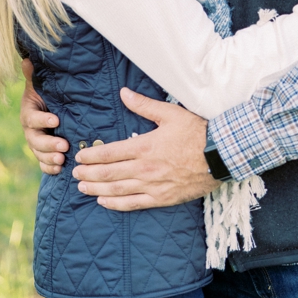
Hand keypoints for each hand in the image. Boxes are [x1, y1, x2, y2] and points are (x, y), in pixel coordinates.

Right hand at [21, 59, 67, 174]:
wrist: (50, 107)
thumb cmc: (47, 94)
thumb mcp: (41, 84)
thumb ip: (35, 75)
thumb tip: (27, 59)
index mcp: (29, 112)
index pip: (32, 118)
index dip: (42, 119)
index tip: (56, 119)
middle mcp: (30, 130)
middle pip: (35, 140)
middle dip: (48, 144)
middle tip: (63, 145)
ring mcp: (36, 143)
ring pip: (39, 153)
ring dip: (49, 158)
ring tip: (62, 160)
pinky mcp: (43, 152)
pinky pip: (43, 163)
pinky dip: (49, 167)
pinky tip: (59, 170)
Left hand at [71, 88, 218, 210]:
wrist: (222, 155)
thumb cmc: (198, 132)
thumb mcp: (171, 114)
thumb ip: (144, 106)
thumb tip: (123, 93)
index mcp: (145, 146)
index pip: (109, 153)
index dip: (91, 155)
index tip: (80, 156)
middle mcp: (145, 168)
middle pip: (108, 173)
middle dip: (88, 173)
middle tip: (74, 173)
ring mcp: (153, 185)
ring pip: (116, 190)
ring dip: (96, 189)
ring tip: (82, 187)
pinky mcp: (162, 198)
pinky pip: (133, 204)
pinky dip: (115, 203)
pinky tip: (103, 201)